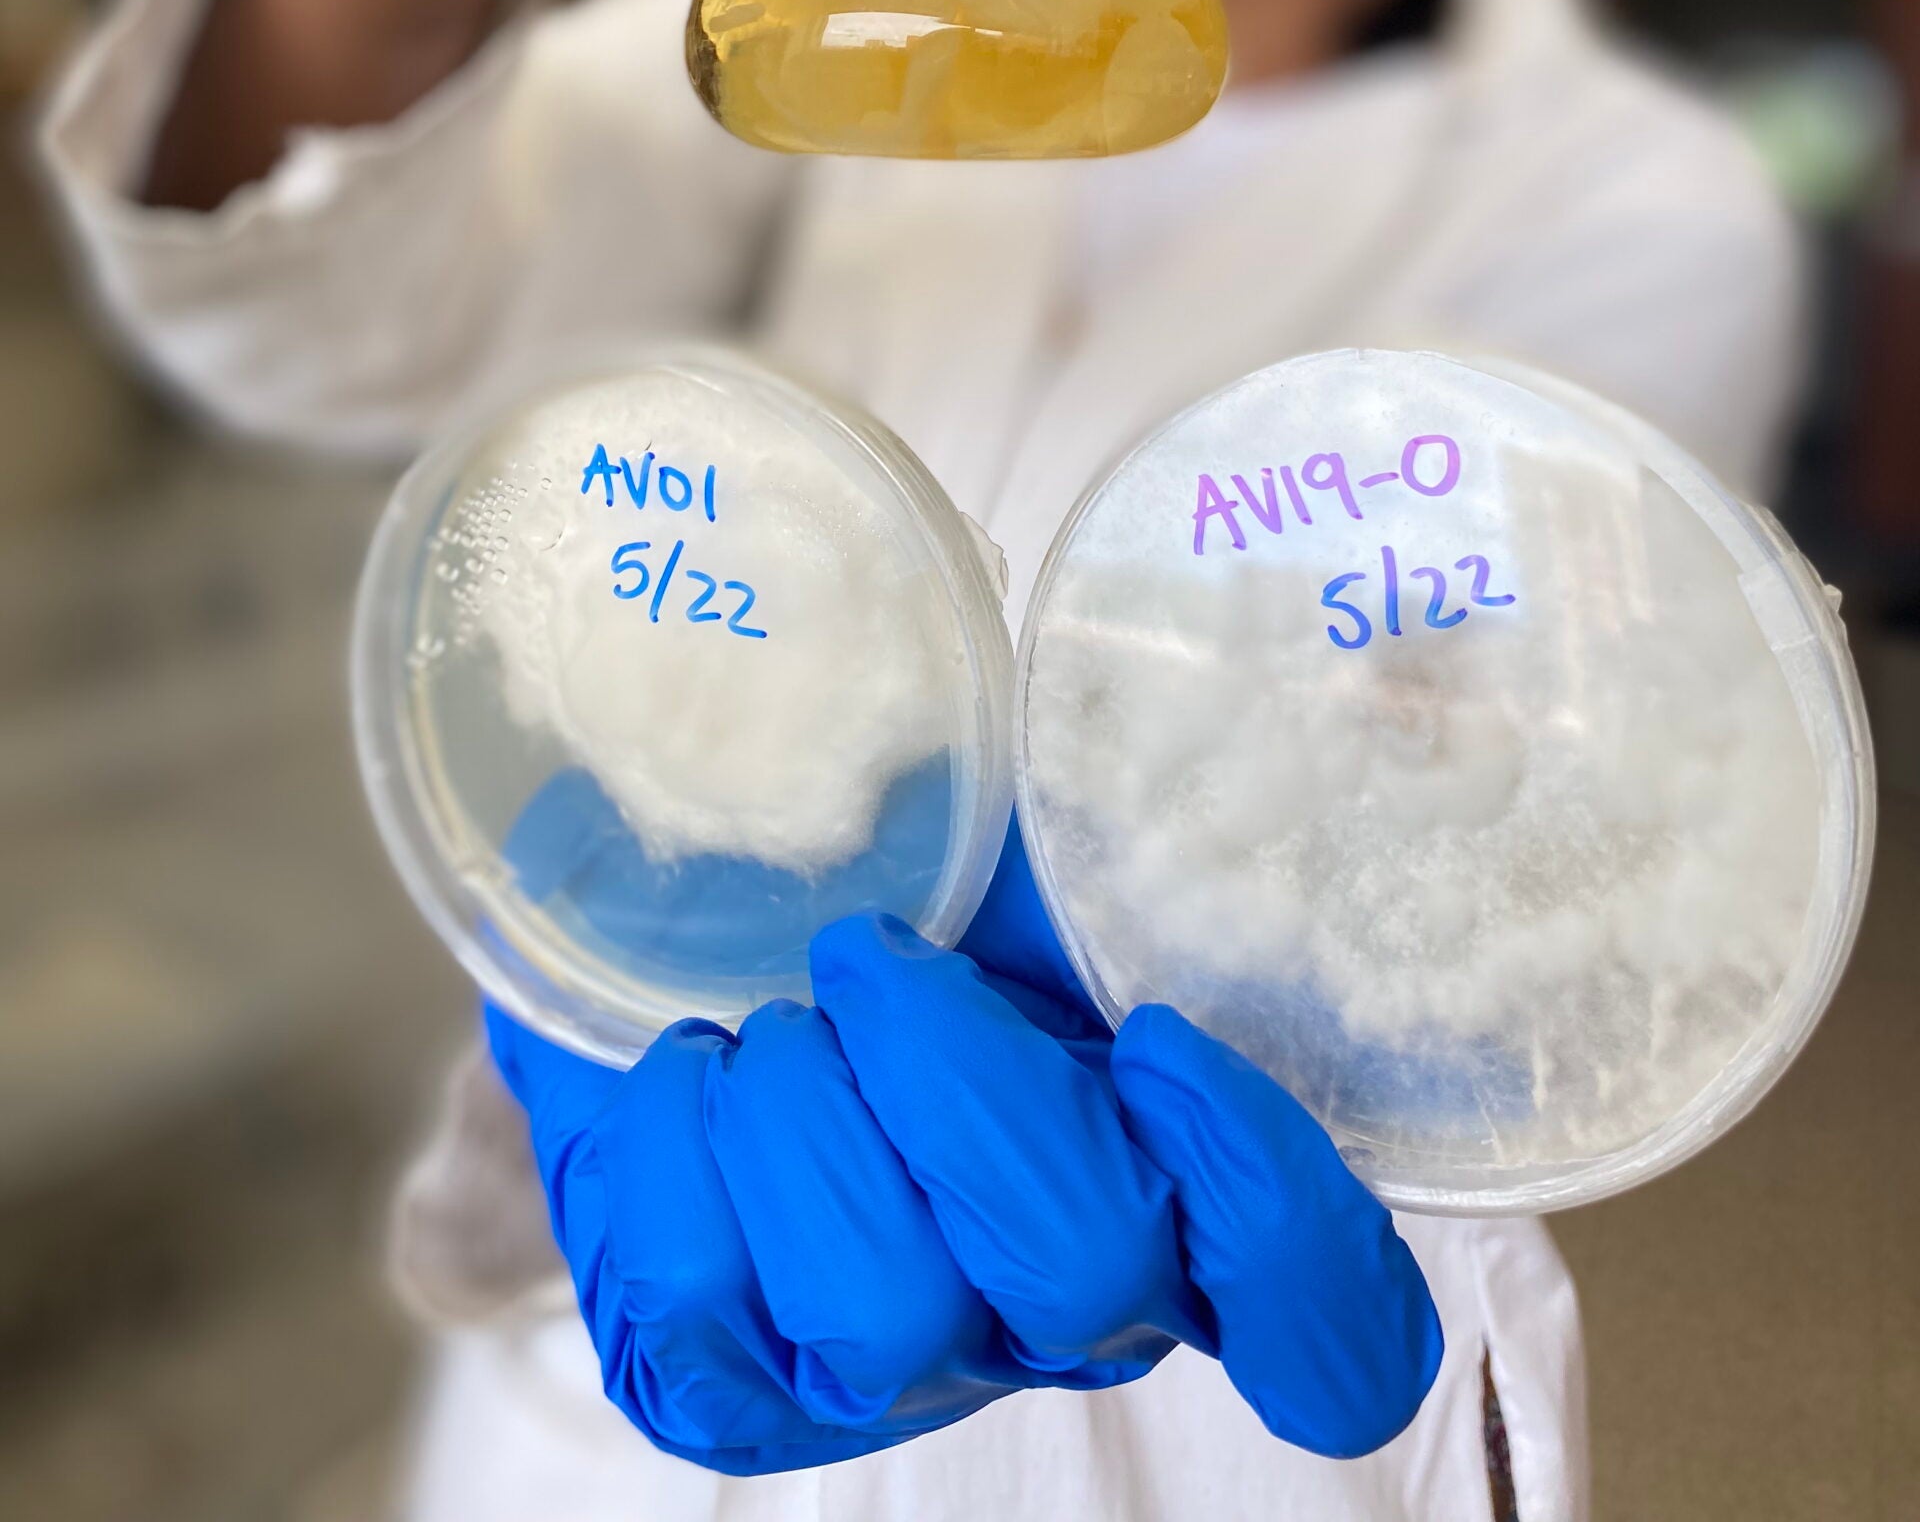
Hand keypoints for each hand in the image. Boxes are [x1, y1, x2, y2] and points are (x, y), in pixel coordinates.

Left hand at [486, 820, 1439, 1474]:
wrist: (674, 949)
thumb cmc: (880, 869)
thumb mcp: (1006, 807)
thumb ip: (1093, 770)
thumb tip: (1153, 639)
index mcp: (1171, 1172)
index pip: (1320, 1310)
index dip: (1267, 1193)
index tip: (1150, 1031)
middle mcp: (1062, 1304)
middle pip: (1086, 1275)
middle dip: (956, 1084)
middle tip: (863, 956)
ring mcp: (901, 1367)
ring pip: (881, 1311)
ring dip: (800, 1117)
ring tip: (760, 1019)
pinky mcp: (733, 1386)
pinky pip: (702, 1308)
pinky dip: (675, 1157)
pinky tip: (684, 1070)